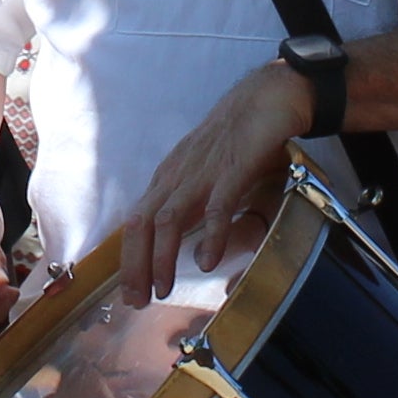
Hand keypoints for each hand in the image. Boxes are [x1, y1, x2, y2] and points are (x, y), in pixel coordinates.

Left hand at [119, 60, 301, 298]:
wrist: (267, 97)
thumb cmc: (241, 141)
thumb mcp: (214, 181)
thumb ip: (205, 213)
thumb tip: (206, 255)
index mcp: (170, 179)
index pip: (137, 223)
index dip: (130, 259)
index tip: (131, 291)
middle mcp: (177, 176)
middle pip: (142, 224)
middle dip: (135, 265)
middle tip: (137, 301)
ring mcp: (202, 172)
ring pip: (168, 219)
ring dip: (162, 257)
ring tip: (163, 288)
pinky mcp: (231, 168)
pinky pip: (215, 206)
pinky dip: (209, 235)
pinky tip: (207, 262)